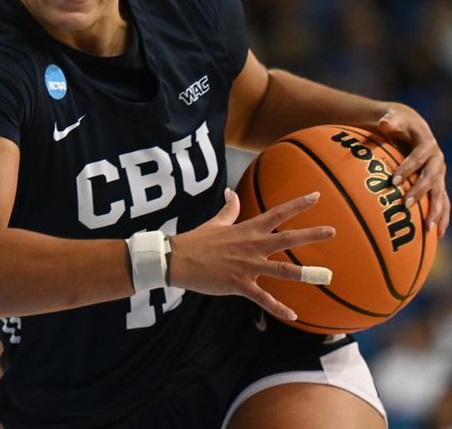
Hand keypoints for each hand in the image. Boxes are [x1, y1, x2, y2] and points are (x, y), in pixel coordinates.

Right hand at [169, 189, 334, 322]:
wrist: (177, 259)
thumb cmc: (196, 240)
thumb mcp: (215, 223)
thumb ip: (229, 210)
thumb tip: (232, 194)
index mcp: (247, 230)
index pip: (276, 213)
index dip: (297, 205)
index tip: (316, 196)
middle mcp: (252, 246)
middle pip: (287, 239)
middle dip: (311, 235)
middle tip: (332, 231)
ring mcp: (247, 266)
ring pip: (282, 270)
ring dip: (304, 273)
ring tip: (325, 276)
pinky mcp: (239, 284)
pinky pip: (263, 298)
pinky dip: (278, 308)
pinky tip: (292, 315)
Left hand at [376, 104, 448, 237]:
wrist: (412, 126)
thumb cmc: (398, 123)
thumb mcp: (394, 119)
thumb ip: (390, 122)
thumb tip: (384, 123)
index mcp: (427, 144)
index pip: (418, 157)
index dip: (407, 168)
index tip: (393, 181)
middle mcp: (437, 160)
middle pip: (430, 178)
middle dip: (419, 192)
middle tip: (404, 205)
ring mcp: (439, 173)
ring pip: (440, 194)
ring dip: (436, 211)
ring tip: (429, 229)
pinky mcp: (438, 183)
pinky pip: (442, 202)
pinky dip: (442, 216)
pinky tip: (437, 233)